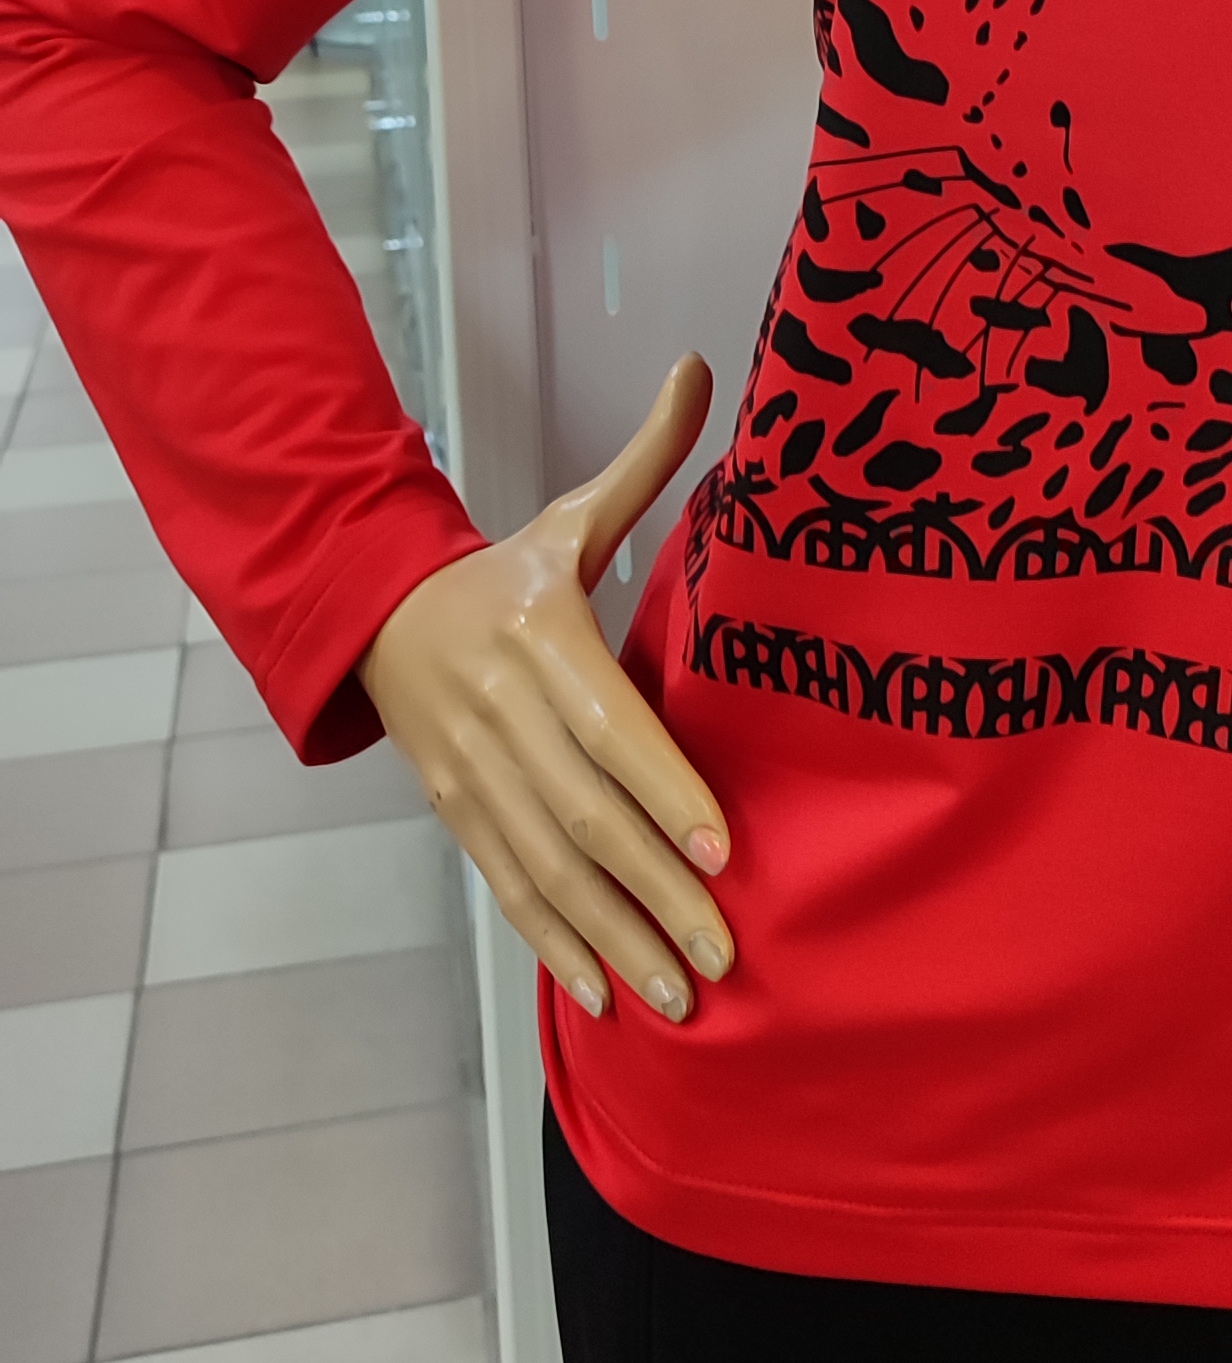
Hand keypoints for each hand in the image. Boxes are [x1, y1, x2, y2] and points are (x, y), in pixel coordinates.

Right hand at [360, 356, 733, 1028]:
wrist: (374, 615)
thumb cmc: (506, 574)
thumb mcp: (568, 517)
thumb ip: (647, 458)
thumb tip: (704, 365)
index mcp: (541, 643)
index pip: (610, 728)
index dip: (665, 788)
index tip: (724, 845)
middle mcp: (503, 719)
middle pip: (587, 817)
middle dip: (658, 889)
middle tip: (726, 946)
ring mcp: (474, 778)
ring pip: (550, 871)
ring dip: (616, 937)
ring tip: (682, 994)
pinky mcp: (459, 818)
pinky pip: (509, 892)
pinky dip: (554, 947)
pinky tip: (602, 997)